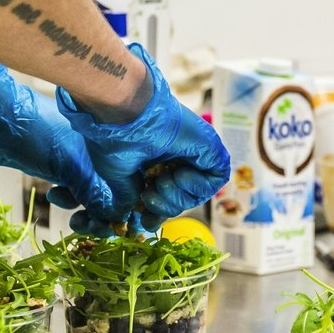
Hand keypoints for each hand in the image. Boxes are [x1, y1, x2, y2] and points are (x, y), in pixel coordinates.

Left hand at [0, 65, 117, 220]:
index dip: (122, 206)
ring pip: (91, 190)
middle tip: (87, 225)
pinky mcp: (58, 163)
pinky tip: (54, 196)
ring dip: (84, 207)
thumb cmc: (33, 134)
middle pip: (110, 189)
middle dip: (101, 212)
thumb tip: (117, 215)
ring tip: (73, 216)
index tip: (113, 225)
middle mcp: (95, 151)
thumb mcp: (67, 165)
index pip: (125, 182)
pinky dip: (68, 197)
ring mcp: (76, 157)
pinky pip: (73, 186)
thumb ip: (93, 190)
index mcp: (104, 145)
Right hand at [56, 44, 230, 232]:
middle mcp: (175, 157)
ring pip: (200, 192)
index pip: (166, 198)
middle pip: (184, 199)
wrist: (122, 112)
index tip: (144, 219)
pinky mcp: (210, 147)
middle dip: (168, 207)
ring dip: (179, 198)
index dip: (158, 214)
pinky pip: (218, 178)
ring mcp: (194, 152)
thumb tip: (131, 220)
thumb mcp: (119, 178)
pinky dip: (199, 186)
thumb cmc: (115, 140)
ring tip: (161, 183)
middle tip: (150, 195)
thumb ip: (129, 199)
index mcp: (154, 162)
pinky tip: (178, 175)